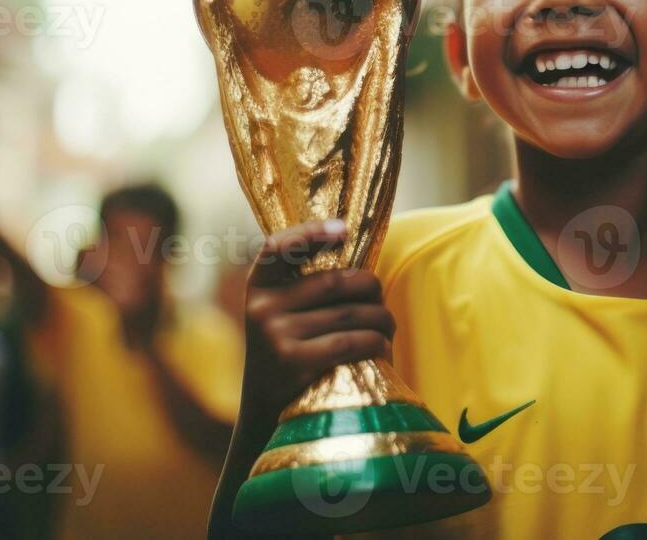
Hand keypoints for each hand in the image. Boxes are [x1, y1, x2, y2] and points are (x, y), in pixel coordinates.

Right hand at [241, 219, 395, 419]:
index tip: (344, 230)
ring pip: (352, 313)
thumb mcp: (282, 315)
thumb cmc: (290, 353)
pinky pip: (352, 341)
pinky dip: (377, 342)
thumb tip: (355, 248)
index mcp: (258, 288)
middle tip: (380, 300)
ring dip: (382, 319)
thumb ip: (306, 286)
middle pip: (336, 281)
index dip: (310, 233)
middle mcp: (262, 308)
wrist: (265, 416)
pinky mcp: (294, 362)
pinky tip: (384, 347)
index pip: (277, 248)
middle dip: (370, 288)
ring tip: (388, 327)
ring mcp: (276, 335)